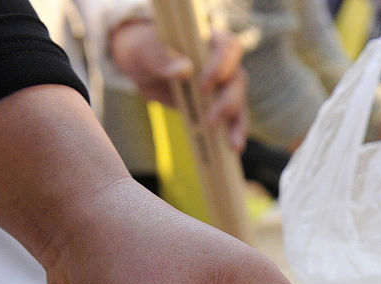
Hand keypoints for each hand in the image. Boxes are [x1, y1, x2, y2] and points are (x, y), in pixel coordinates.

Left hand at [109, 19, 247, 149]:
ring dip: (237, 123)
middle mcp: (221, 60)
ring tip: (233, 145)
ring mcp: (221, 83)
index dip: (221, 66)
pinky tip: (234, 148)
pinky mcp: (216, 103)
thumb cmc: (145, 49)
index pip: (228, 47)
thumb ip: (162, 57)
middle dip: (228, 102)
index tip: (203, 85)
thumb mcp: (146, 51)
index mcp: (208, 38)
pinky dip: (234, 132)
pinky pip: (231, 118)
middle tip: (210, 121)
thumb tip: (185, 70)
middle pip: (237, 79)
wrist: (142, 65)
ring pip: (238, 101)